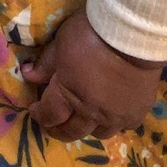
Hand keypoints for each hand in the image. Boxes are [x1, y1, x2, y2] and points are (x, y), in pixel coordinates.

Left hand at [21, 8, 162, 141]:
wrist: (133, 35)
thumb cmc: (91, 33)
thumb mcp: (61, 42)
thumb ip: (46, 63)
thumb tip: (29, 76)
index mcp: (69, 94)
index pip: (49, 114)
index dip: (39, 115)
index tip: (34, 110)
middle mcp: (92, 112)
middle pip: (71, 131)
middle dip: (58, 129)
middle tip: (52, 125)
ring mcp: (116, 116)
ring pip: (98, 133)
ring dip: (86, 128)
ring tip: (82, 119)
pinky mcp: (137, 113)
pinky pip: (122, 127)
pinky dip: (113, 122)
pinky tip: (110, 112)